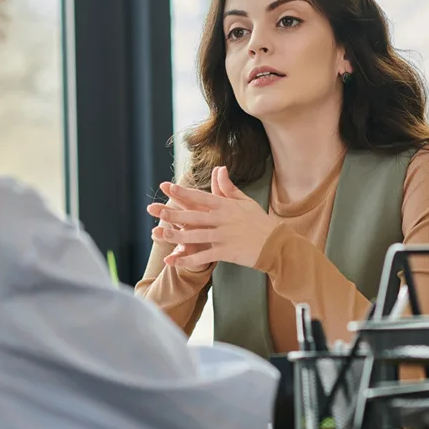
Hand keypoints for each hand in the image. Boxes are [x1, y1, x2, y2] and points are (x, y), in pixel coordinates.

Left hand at [148, 166, 279, 269]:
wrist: (276, 244)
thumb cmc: (260, 222)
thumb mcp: (245, 201)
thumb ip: (228, 188)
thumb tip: (219, 168)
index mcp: (226, 206)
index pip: (200, 197)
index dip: (183, 192)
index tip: (168, 187)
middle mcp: (222, 220)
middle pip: (193, 215)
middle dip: (172, 212)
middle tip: (153, 209)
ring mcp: (223, 237)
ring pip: (194, 236)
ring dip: (175, 235)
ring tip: (157, 233)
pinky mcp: (226, 252)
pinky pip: (203, 256)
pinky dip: (187, 260)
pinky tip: (173, 260)